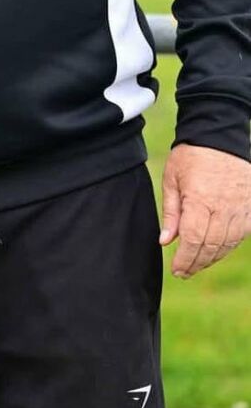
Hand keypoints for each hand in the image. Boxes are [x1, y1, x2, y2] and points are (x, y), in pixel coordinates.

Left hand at [160, 143, 249, 276]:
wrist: (218, 135)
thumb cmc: (190, 156)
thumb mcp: (172, 179)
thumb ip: (171, 212)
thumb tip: (165, 242)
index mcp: (200, 199)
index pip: (194, 240)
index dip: (185, 259)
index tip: (176, 270)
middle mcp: (224, 207)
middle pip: (212, 246)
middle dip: (197, 263)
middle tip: (184, 272)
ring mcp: (242, 207)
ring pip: (229, 243)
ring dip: (213, 257)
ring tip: (197, 263)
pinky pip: (242, 234)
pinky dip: (229, 245)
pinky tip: (216, 250)